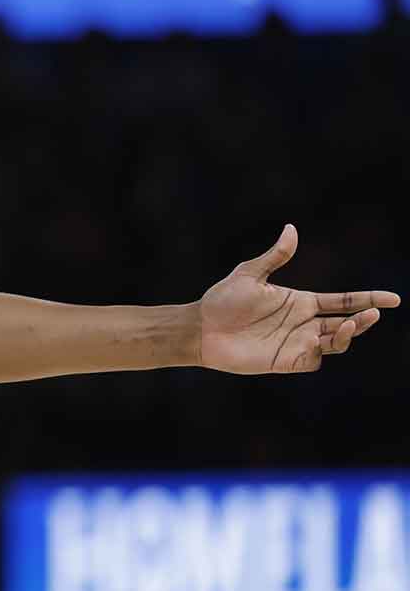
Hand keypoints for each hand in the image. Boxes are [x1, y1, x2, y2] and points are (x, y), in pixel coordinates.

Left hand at [198, 224, 398, 373]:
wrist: (199, 328)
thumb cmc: (222, 300)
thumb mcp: (250, 274)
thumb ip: (275, 256)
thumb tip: (291, 229)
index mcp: (300, 301)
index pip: (343, 301)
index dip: (368, 299)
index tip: (393, 299)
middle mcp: (303, 323)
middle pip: (345, 323)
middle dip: (364, 319)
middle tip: (374, 313)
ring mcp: (296, 343)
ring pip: (335, 342)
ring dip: (347, 335)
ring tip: (351, 325)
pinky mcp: (284, 361)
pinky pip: (313, 361)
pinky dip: (322, 354)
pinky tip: (319, 343)